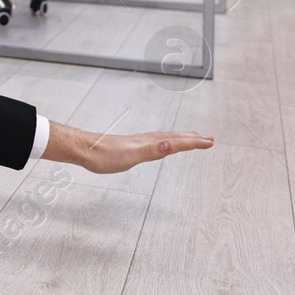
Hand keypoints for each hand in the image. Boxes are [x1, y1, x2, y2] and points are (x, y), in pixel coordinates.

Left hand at [42, 121, 213, 173]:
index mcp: (149, 142)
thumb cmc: (103, 155)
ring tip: (191, 138)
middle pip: (173, 137)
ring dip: (180, 138)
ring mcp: (138, 142)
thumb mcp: (130, 156)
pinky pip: (155, 142)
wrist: (83, 150)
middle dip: (192, 138)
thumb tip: (170, 143)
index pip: (176, 142)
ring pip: (165, 138)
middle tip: (208, 138)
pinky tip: (162, 144)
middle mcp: (145, 140)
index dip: (194, 142)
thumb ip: (151, 150)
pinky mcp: (131, 146)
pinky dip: (166, 141)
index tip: (210, 142)